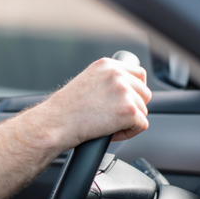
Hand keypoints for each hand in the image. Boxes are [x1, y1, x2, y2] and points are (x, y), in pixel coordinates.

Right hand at [37, 57, 151, 148]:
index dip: (134, 90)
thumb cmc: (64, 110)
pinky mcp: (129, 110)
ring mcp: (124, 91)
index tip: (122, 101)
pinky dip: (128, 133)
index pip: (138, 74)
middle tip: (112, 116)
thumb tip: (125, 90)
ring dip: (128, 121)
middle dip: (132, 107)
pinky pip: (141, 125)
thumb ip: (107, 81)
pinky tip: (110, 132)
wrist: (55, 123)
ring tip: (107, 125)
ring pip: (143, 110)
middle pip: (144, 93)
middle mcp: (117, 74)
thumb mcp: (85, 82)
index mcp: (106, 65)